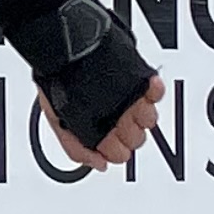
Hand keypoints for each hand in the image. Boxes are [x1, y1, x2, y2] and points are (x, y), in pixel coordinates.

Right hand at [46, 73, 164, 171]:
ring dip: (142, 114)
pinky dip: (155, 89)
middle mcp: (116, 115)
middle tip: (117, 123)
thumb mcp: (58, 121)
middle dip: (128, 133)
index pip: (119, 153)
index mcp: (100, 129)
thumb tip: (99, 165)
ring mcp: (130, 99)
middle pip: (136, 138)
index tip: (110, 141)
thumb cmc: (59, 81)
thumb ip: (75, 148)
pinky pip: (155, 90)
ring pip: (149, 118)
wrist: (62, 49)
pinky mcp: (139, 81)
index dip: (117, 150)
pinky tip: (148, 86)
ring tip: (131, 105)